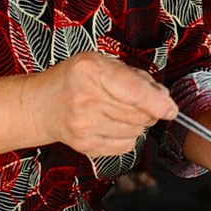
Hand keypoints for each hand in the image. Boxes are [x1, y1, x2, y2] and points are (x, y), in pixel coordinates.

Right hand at [30, 52, 176, 157]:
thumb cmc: (74, 80)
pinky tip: (112, 125)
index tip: (170, 109)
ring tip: (119, 111)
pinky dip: (127, 137)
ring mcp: (84, 125)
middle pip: (140, 115)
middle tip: (140, 104)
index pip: (136, 93)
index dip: (158, 103)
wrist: (40, 105)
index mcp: (91, 71)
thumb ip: (135, 77)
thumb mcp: (101, 64)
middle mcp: (86, 99)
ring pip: (136, 131)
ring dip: (138, 123)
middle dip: (149, 111)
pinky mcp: (86, 146)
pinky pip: (126, 146)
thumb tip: (163, 98)